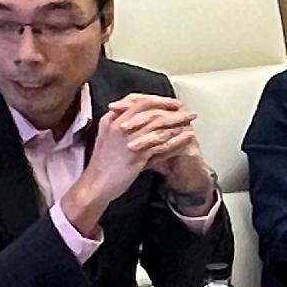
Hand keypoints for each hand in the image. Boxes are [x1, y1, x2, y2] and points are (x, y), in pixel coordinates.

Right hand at [64, 94, 209, 238]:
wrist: (95, 185)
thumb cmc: (102, 164)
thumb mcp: (108, 137)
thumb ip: (122, 124)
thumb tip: (140, 116)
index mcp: (111, 119)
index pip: (138, 101)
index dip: (158, 100)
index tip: (172, 103)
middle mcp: (119, 125)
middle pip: (151, 110)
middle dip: (171, 109)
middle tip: (185, 110)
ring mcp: (128, 139)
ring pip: (158, 125)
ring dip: (177, 122)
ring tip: (190, 121)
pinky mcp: (136, 154)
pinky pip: (161, 144)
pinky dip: (176, 139)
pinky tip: (186, 138)